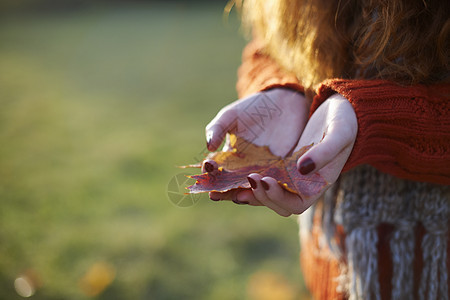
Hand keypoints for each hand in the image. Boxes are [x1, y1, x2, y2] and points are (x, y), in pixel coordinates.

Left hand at [210, 94, 357, 216]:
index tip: (265, 181)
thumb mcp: (339, 134)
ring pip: (266, 190)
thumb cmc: (347, 122)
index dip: (278, 198)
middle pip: (276, 201)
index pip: (295, 204)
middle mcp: (302, 184)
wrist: (343, 107)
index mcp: (318, 184)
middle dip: (259, 195)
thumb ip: (324, 153)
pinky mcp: (281, 162)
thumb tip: (302, 169)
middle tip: (246, 180)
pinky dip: (248, 176)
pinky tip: (233, 170)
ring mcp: (290, 174)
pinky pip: (263, 173)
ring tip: (230, 185)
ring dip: (248, 191)